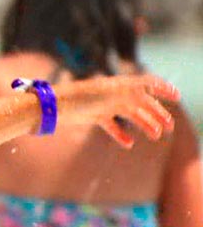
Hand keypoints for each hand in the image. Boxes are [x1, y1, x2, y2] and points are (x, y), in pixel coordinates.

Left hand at [56, 74, 179, 147]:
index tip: (176, 97)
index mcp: (118, 83)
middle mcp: (112, 92)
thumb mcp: (105, 95)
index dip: (163, 88)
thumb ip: (126, 94)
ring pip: (128, 114)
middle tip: (168, 127)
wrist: (49, 106)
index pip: (146, 82)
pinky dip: (120, 133)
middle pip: (140, 102)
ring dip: (143, 123)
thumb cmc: (76, 98)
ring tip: (154, 136)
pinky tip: (129, 144)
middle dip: (156, 113)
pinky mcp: (91, 115)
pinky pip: (110, 124)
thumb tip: (146, 96)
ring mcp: (102, 103)